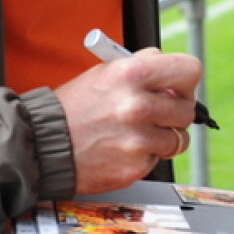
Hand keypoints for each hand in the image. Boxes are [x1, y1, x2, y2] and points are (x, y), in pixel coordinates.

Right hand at [57, 48, 201, 193]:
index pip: (190, 70)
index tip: (178, 88)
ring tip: (136, 132)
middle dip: (175, 112)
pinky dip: (145, 155)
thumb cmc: (73, 108)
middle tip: (158, 113)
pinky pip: (157, 159)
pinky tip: (122, 148)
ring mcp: (138, 139)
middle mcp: (138, 105)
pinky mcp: (135, 166)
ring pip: (178, 139)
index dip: (186, 81)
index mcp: (133, 73)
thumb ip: (142, 67)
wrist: (43, 144)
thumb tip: (171, 73)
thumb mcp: (105, 72)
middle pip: (187, 110)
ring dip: (163, 137)